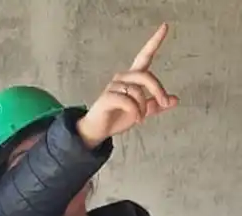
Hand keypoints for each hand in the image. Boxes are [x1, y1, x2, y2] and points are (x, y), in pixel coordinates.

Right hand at [78, 23, 178, 147]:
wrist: (98, 131)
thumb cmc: (117, 117)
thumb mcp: (141, 111)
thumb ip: (156, 105)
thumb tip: (175, 100)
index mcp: (132, 78)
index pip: (145, 56)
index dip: (155, 41)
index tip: (165, 26)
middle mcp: (123, 78)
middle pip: (145, 76)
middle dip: (158, 90)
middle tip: (164, 103)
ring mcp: (114, 86)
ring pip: (137, 90)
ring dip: (143, 106)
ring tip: (141, 118)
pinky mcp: (107, 97)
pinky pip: (127, 101)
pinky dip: (135, 111)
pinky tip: (136, 119)